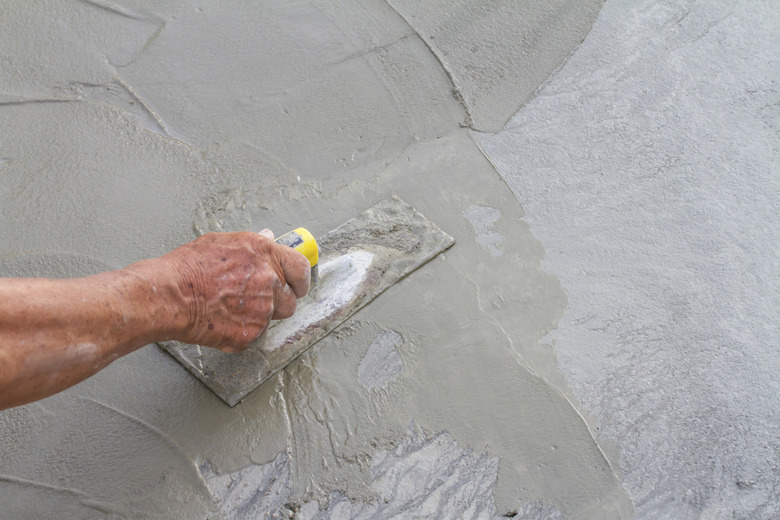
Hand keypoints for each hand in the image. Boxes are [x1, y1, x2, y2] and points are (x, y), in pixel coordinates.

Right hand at [155, 230, 309, 351]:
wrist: (169, 295)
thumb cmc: (187, 267)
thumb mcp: (222, 242)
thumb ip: (252, 244)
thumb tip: (268, 238)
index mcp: (265, 253)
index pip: (300, 268)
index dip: (299, 280)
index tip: (297, 286)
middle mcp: (269, 280)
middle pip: (291, 300)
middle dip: (278, 303)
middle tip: (255, 301)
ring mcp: (262, 308)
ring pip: (272, 319)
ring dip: (257, 317)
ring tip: (230, 308)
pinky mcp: (250, 333)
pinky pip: (254, 334)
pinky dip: (240, 331)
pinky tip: (221, 320)